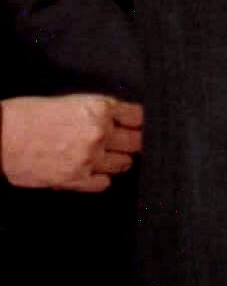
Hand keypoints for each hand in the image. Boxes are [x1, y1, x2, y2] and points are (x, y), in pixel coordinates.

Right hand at [0, 94, 142, 191]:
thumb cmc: (26, 116)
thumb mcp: (69, 103)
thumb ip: (96, 112)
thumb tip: (118, 120)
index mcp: (98, 109)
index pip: (137, 116)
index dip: (140, 122)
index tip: (141, 126)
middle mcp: (99, 133)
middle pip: (136, 141)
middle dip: (135, 142)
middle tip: (131, 143)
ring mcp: (89, 158)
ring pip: (123, 163)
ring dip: (119, 160)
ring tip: (110, 158)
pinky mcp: (75, 179)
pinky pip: (104, 183)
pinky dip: (101, 178)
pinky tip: (94, 172)